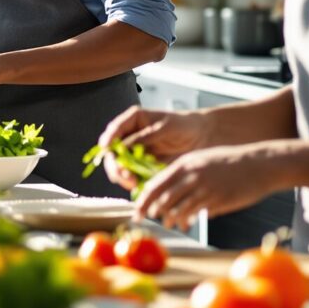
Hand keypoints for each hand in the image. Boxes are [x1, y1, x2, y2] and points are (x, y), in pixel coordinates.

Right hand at [95, 106, 213, 189]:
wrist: (202, 138)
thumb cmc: (184, 125)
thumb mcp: (165, 127)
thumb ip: (145, 136)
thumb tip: (125, 145)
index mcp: (133, 121)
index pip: (114, 129)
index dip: (108, 139)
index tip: (107, 148)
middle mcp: (129, 137)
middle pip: (112, 152)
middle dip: (115, 165)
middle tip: (123, 175)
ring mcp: (135, 154)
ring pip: (120, 167)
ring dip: (123, 177)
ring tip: (133, 183)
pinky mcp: (142, 168)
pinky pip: (133, 177)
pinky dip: (135, 183)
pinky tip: (140, 186)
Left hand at [134, 144, 292, 230]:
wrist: (259, 164)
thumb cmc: (230, 163)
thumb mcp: (202, 160)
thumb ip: (184, 174)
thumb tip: (168, 193)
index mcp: (184, 164)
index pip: (155, 184)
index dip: (143, 199)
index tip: (137, 210)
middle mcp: (191, 176)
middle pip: (161, 198)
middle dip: (149, 211)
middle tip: (144, 219)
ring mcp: (204, 188)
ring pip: (177, 209)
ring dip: (169, 219)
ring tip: (168, 223)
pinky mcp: (217, 200)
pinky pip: (195, 214)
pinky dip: (186, 220)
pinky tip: (185, 224)